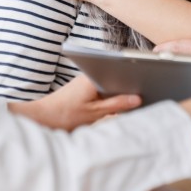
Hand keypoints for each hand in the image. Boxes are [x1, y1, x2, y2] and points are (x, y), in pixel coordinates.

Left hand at [10, 75, 141, 130]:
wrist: (42, 118)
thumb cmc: (65, 115)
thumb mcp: (95, 113)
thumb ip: (117, 105)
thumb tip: (137, 99)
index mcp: (94, 77)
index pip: (119, 73)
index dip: (133, 79)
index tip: (147, 85)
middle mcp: (90, 75)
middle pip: (115, 78)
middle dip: (128, 87)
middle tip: (143, 96)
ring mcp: (86, 81)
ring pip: (109, 85)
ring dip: (118, 94)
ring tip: (130, 104)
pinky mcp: (84, 88)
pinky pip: (102, 90)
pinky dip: (109, 98)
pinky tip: (115, 108)